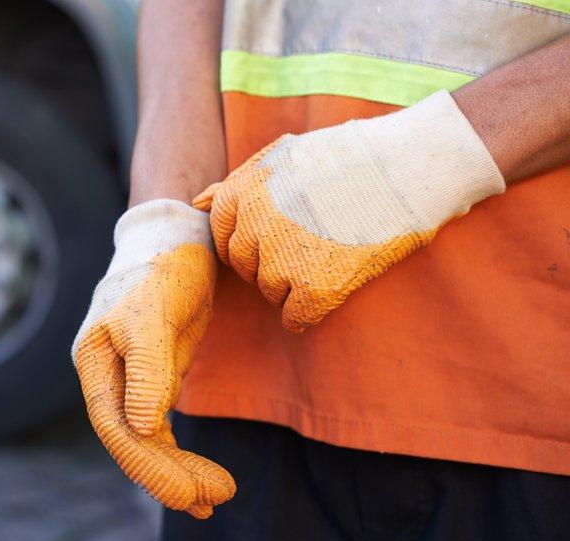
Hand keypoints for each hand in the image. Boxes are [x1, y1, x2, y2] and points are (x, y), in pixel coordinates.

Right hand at [73, 200, 234, 518]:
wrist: (178, 236)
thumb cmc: (162, 266)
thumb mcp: (155, 311)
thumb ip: (149, 368)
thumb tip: (144, 427)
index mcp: (94, 360)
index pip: (115, 425)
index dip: (148, 463)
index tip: (188, 492)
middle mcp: (106, 374)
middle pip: (131, 439)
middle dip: (168, 474)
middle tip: (211, 501)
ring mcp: (129, 378)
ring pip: (147, 438)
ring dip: (178, 470)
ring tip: (216, 498)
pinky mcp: (154, 377)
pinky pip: (161, 427)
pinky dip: (180, 453)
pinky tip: (202, 479)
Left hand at [195, 90, 504, 332]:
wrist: (410, 166)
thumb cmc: (351, 157)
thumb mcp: (284, 155)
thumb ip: (236, 183)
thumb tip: (197, 202)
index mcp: (241, 193)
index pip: (224, 236)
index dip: (252, 240)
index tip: (280, 235)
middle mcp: (253, 227)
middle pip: (245, 267)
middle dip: (269, 262)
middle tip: (310, 246)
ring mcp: (282, 260)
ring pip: (269, 292)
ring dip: (293, 285)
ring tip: (330, 256)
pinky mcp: (316, 289)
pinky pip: (295, 318)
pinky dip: (310, 311)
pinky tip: (335, 286)